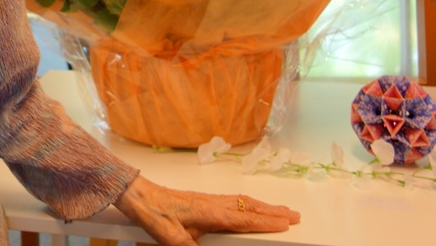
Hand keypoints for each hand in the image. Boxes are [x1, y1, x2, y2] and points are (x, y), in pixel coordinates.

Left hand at [113, 174, 299, 245]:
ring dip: (264, 205)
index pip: (244, 218)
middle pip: (249, 206)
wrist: (140, 195)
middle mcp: (213, 203)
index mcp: (209, 212)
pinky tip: (250, 206)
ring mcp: (209, 200)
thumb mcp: (171, 239)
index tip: (286, 223)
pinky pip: (234, 200)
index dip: (266, 221)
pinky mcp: (204, 200)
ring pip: (243, 201)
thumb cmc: (154, 215)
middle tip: (295, 215)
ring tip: (281, 210)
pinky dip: (249, 203)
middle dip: (273, 211)